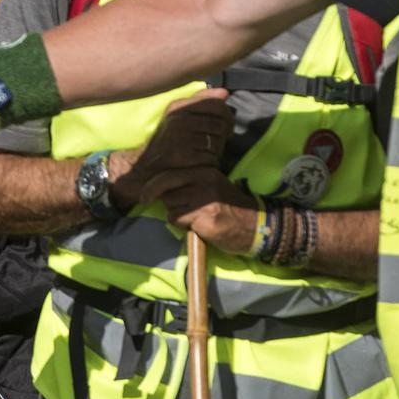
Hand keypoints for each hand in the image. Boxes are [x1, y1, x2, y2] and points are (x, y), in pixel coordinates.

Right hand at [113, 88, 230, 206]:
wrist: (145, 167)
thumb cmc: (167, 141)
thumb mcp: (179, 116)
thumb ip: (202, 101)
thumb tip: (224, 94)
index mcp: (178, 107)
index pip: (217, 105)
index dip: (228, 117)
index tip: (226, 126)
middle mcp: (179, 120)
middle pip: (220, 126)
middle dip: (221, 137)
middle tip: (211, 143)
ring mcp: (180, 138)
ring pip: (218, 144)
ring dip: (216, 152)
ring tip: (203, 153)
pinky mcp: (183, 157)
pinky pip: (212, 160)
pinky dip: (210, 164)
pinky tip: (200, 164)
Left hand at [140, 166, 259, 255]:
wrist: (255, 226)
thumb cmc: (229, 208)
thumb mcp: (212, 186)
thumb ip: (190, 183)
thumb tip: (160, 187)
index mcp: (204, 172)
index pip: (169, 175)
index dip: (152, 187)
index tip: (143, 196)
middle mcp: (204, 183)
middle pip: (167, 193)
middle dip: (170, 204)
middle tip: (174, 210)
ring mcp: (205, 201)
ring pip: (171, 209)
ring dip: (178, 216)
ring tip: (195, 218)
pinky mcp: (205, 219)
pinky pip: (179, 222)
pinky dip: (184, 227)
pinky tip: (199, 226)